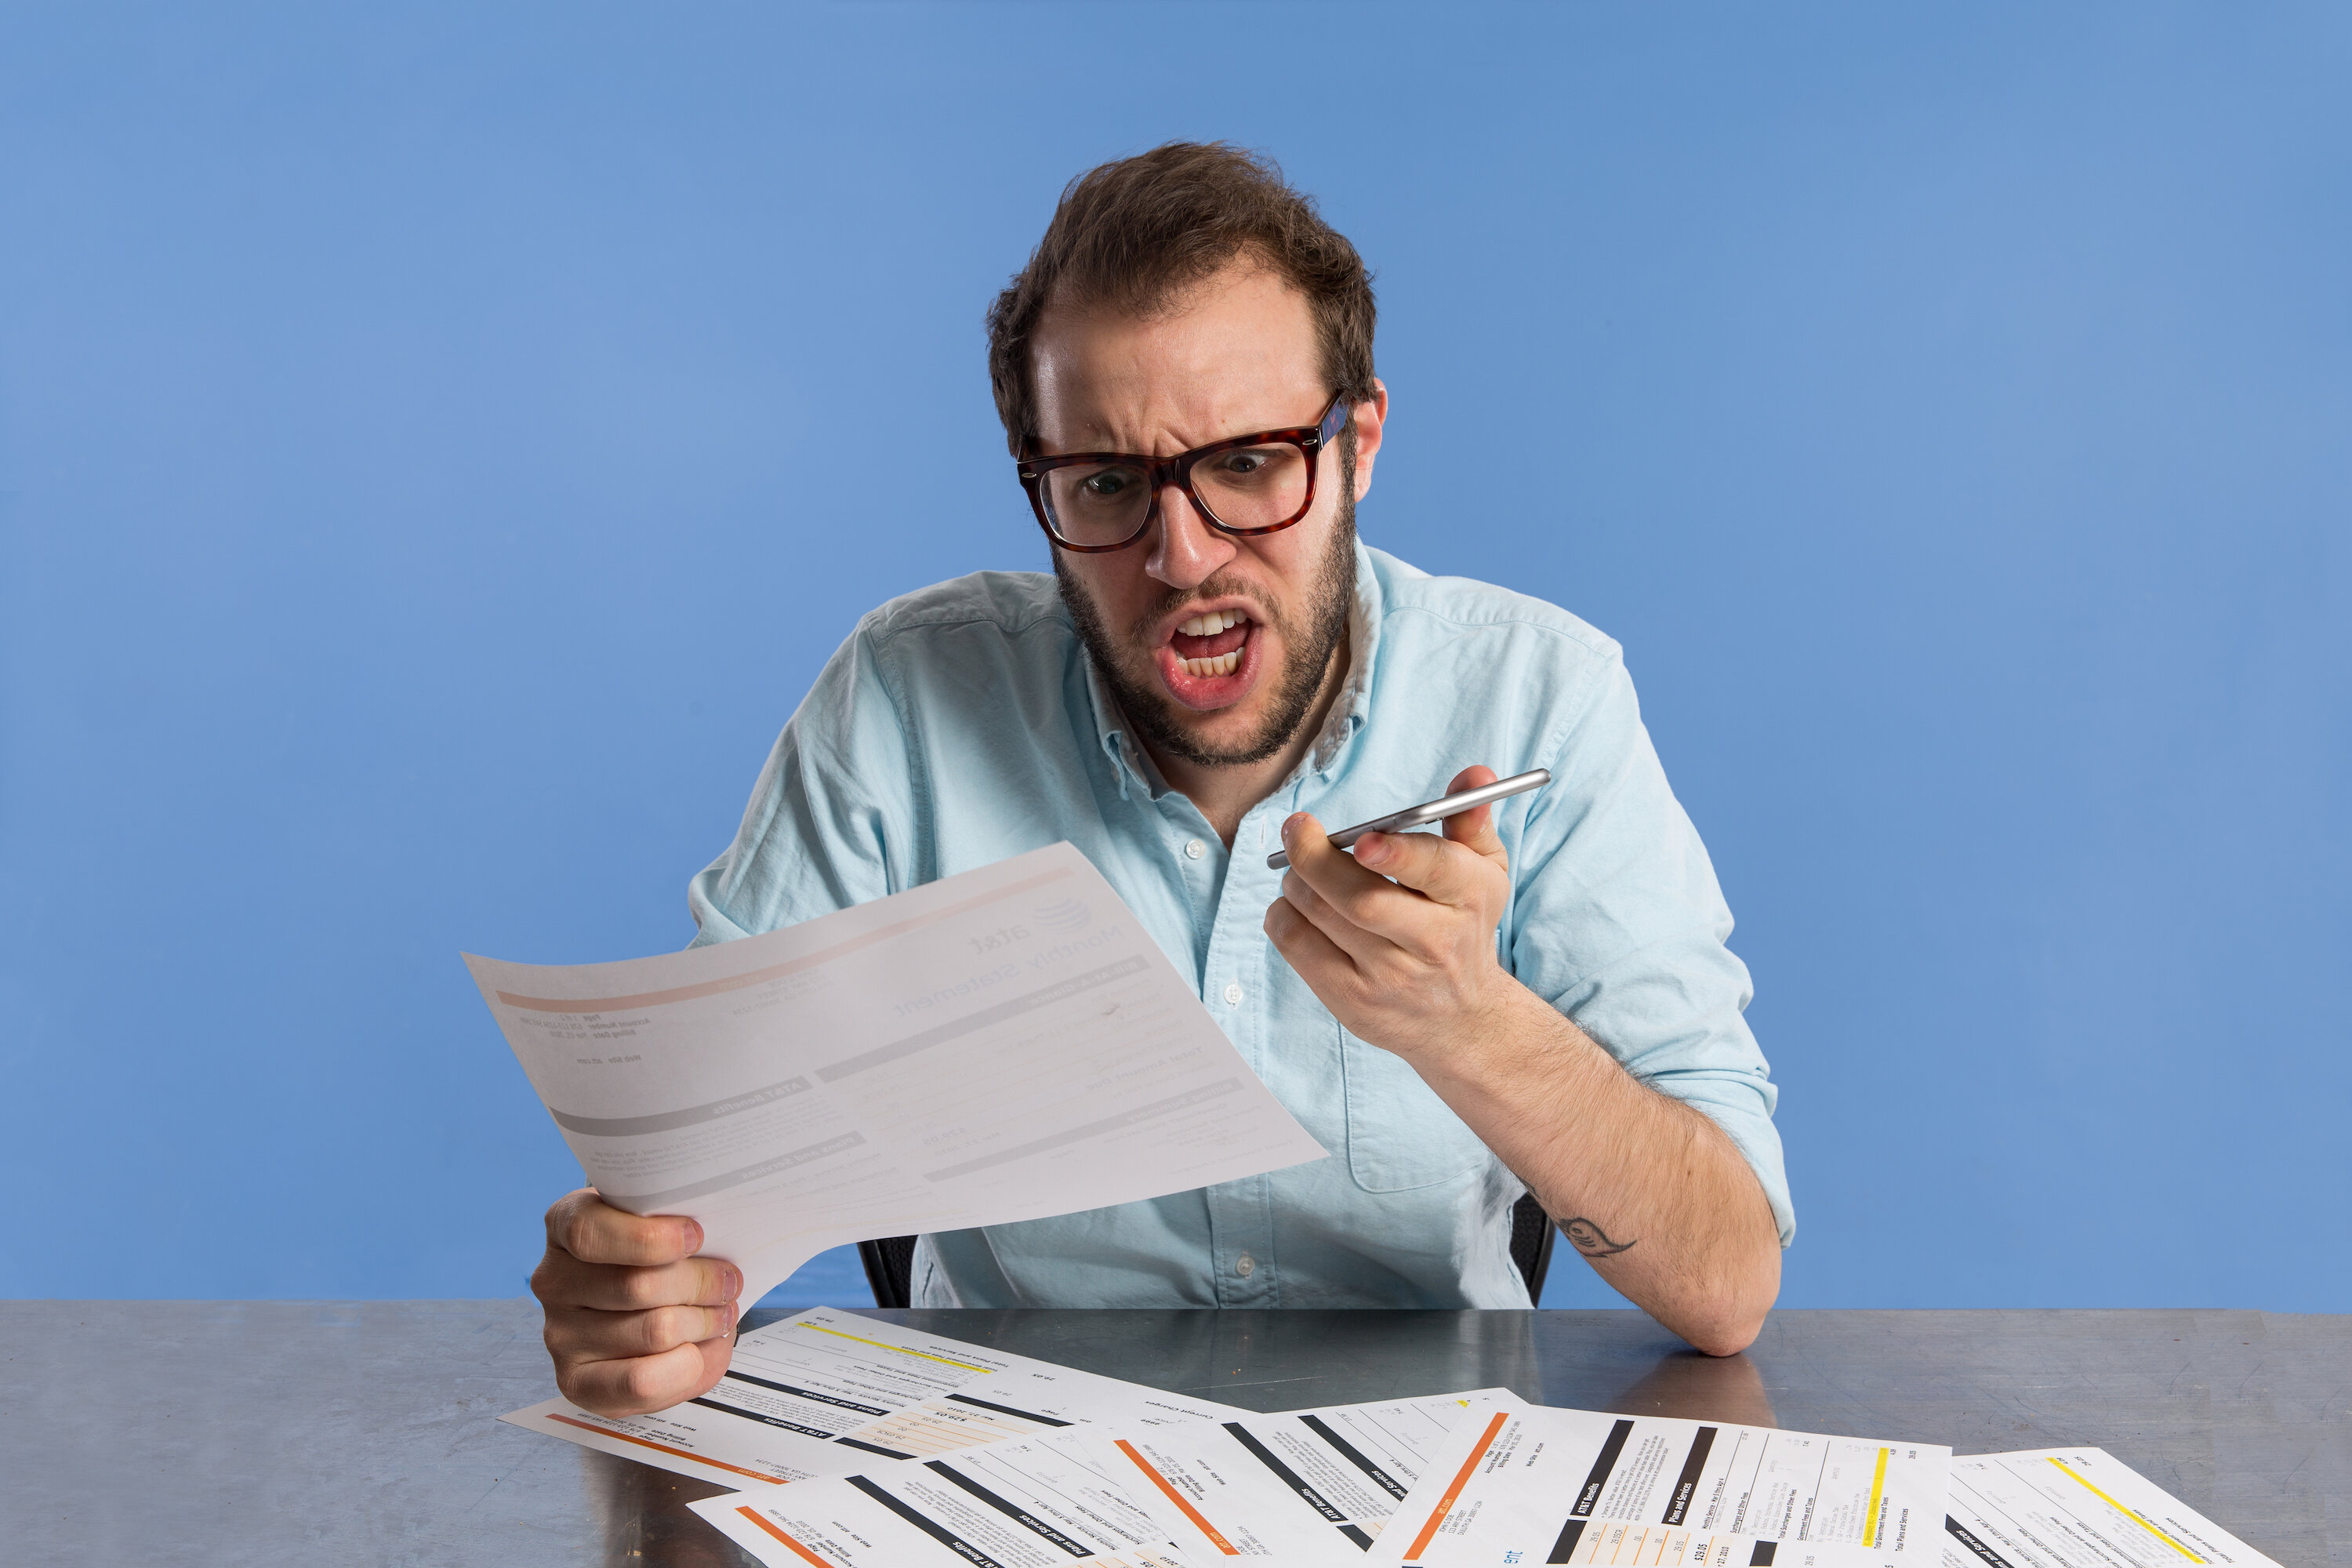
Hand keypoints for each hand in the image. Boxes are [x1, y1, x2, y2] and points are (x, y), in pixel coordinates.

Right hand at [532, 1188, 741, 1415]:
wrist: (655, 1304)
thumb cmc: (662, 1256)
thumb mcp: (666, 1222)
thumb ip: (677, 1220)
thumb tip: (714, 1238)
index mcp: (566, 1224)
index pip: (588, 1231)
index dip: (649, 1237)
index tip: (696, 1236)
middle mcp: (553, 1280)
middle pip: (636, 1284)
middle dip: (700, 1283)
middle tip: (730, 1282)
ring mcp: (559, 1333)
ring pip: (652, 1330)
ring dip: (702, 1322)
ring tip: (720, 1314)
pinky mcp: (576, 1381)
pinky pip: (640, 1381)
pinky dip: (685, 1366)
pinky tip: (697, 1350)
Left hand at [1263, 765, 1515, 1061]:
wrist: (1460, 1018)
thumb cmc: (1463, 925)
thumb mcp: (1483, 873)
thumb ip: (1471, 819)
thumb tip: (1475, 774)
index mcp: (1470, 898)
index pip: (1436, 872)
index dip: (1397, 853)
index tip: (1362, 839)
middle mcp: (1435, 943)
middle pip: (1362, 900)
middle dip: (1316, 858)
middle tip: (1298, 829)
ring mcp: (1391, 978)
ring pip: (1322, 917)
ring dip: (1297, 880)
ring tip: (1300, 867)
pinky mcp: (1353, 1002)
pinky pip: (1297, 946)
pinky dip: (1283, 914)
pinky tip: (1296, 903)